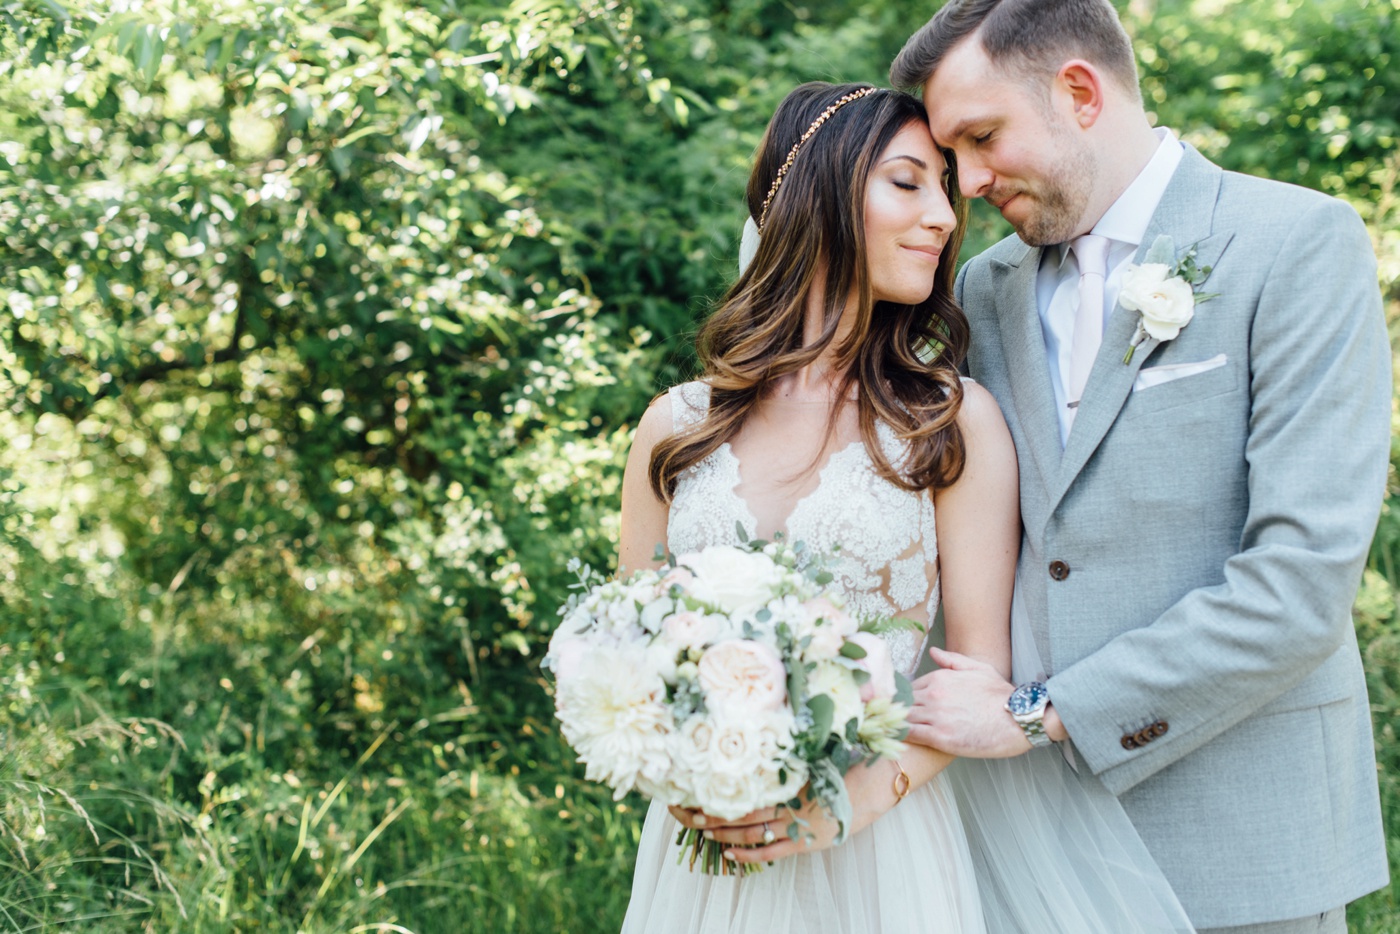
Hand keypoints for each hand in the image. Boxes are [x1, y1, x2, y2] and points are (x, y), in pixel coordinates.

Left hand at [666, 760, 895, 864]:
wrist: (877, 783)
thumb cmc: (845, 762)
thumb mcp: (812, 754)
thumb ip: (786, 754)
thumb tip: (759, 740)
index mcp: (788, 780)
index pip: (744, 789)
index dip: (717, 793)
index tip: (693, 790)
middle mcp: (788, 803)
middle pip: (741, 812)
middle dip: (712, 815)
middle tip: (685, 815)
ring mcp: (798, 824)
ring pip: (752, 832)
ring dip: (724, 833)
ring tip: (700, 832)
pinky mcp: (808, 842)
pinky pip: (773, 851)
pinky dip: (750, 853)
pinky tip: (730, 853)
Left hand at [906, 646, 1028, 757]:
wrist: (1018, 719)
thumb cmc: (1001, 695)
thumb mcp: (978, 668)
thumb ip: (952, 661)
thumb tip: (932, 652)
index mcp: (940, 678)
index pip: (910, 687)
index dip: (907, 699)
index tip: (906, 707)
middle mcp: (934, 694)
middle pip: (902, 702)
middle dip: (898, 710)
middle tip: (895, 720)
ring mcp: (936, 715)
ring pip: (902, 717)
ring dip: (896, 723)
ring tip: (895, 730)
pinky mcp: (940, 737)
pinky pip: (910, 734)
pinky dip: (902, 736)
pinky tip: (900, 738)